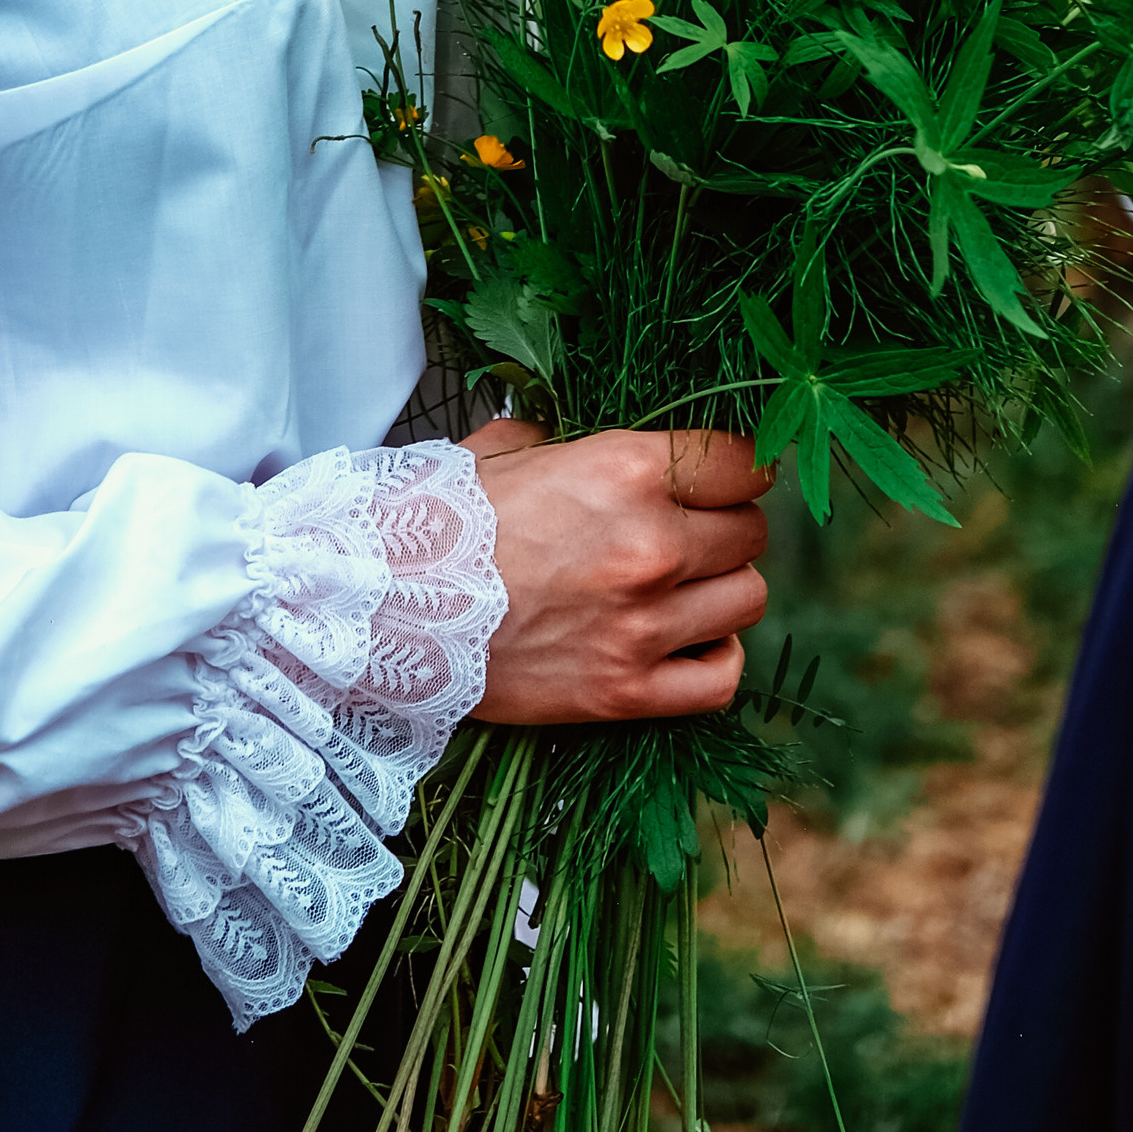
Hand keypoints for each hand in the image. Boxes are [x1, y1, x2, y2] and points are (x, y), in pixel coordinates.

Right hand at [461, 419, 770, 725]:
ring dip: (722, 588)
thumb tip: (595, 442)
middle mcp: (650, 546)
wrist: (382, 607)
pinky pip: (722, 678)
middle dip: (725, 525)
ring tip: (684, 585)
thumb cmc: (440, 519)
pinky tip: (688, 640)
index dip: (735, 466)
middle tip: (688, 531)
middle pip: (750, 531)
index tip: (721, 475)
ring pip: (748, 599)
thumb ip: (569, 440)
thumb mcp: (506, 449)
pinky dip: (716, 657)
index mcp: (626, 470)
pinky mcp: (626, 692)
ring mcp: (643, 625)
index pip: (742, 462)